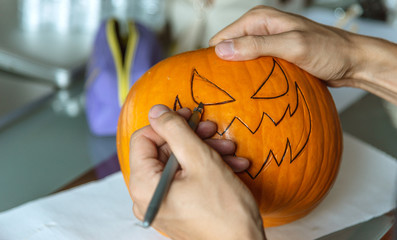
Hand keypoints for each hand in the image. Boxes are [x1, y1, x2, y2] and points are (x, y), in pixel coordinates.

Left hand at [129, 105, 265, 239]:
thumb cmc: (225, 210)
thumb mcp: (201, 160)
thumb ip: (175, 130)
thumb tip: (156, 111)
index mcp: (144, 186)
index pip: (142, 139)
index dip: (166, 124)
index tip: (189, 117)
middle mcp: (147, 198)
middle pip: (162, 152)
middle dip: (191, 139)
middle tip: (213, 132)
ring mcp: (161, 205)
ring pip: (177, 165)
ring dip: (204, 153)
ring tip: (229, 151)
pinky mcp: (176, 210)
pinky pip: (184, 180)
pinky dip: (204, 170)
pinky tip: (230, 166)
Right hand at [209, 6, 396, 104]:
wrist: (352, 62)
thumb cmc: (328, 50)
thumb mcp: (292, 45)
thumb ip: (256, 45)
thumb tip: (221, 49)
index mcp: (259, 19)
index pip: (222, 38)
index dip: (214, 57)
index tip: (209, 79)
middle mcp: (260, 29)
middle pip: (230, 49)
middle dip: (225, 68)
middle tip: (223, 91)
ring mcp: (267, 44)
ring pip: (241, 61)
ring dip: (238, 76)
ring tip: (235, 94)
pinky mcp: (274, 58)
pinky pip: (254, 69)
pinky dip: (251, 79)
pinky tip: (251, 92)